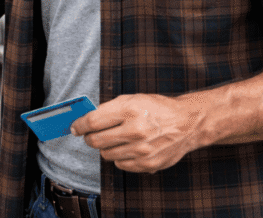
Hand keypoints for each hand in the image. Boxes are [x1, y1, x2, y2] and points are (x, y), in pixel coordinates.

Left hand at [69, 94, 203, 173]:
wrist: (187, 123)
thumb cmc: (157, 109)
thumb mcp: (133, 99)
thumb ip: (108, 109)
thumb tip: (84, 120)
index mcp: (129, 109)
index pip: (92, 121)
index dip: (79, 125)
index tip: (74, 127)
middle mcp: (135, 130)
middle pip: (95, 141)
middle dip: (89, 138)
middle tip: (91, 135)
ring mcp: (142, 149)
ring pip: (106, 154)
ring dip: (106, 147)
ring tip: (116, 139)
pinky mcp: (148, 164)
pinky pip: (120, 165)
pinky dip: (120, 157)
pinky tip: (128, 148)